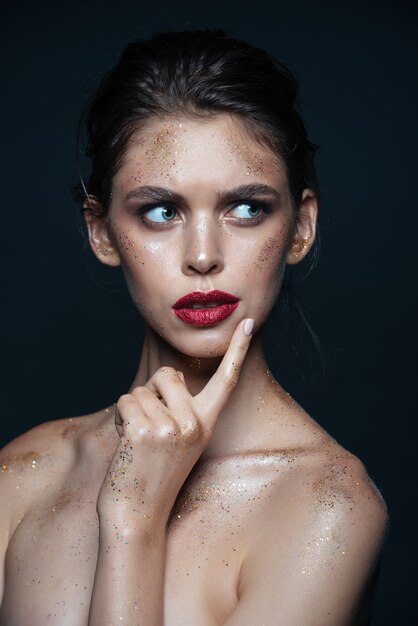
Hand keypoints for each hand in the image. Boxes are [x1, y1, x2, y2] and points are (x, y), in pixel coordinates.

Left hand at [96, 318, 253, 524]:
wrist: (138, 513)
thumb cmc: (154, 473)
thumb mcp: (180, 440)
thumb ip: (181, 408)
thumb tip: (170, 374)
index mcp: (207, 424)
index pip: (226, 380)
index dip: (237, 350)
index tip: (248, 323)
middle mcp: (194, 424)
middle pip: (167, 374)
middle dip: (151, 391)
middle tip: (151, 425)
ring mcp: (172, 427)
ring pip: (142, 389)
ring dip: (133, 409)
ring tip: (139, 441)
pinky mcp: (146, 430)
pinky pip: (126, 400)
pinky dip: (121, 416)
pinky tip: (128, 443)